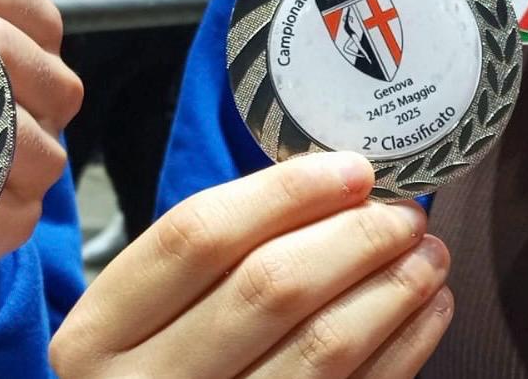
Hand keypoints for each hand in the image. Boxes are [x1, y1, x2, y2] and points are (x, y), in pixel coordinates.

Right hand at [50, 153, 453, 377]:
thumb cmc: (154, 371)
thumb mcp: (141, 318)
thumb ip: (210, 259)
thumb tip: (336, 186)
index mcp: (98, 334)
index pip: (198, 236)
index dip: (286, 193)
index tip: (354, 169)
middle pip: (268, 287)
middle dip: (355, 238)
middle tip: (405, 213)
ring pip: (322, 346)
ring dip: (392, 290)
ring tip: (429, 254)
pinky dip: (404, 347)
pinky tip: (428, 310)